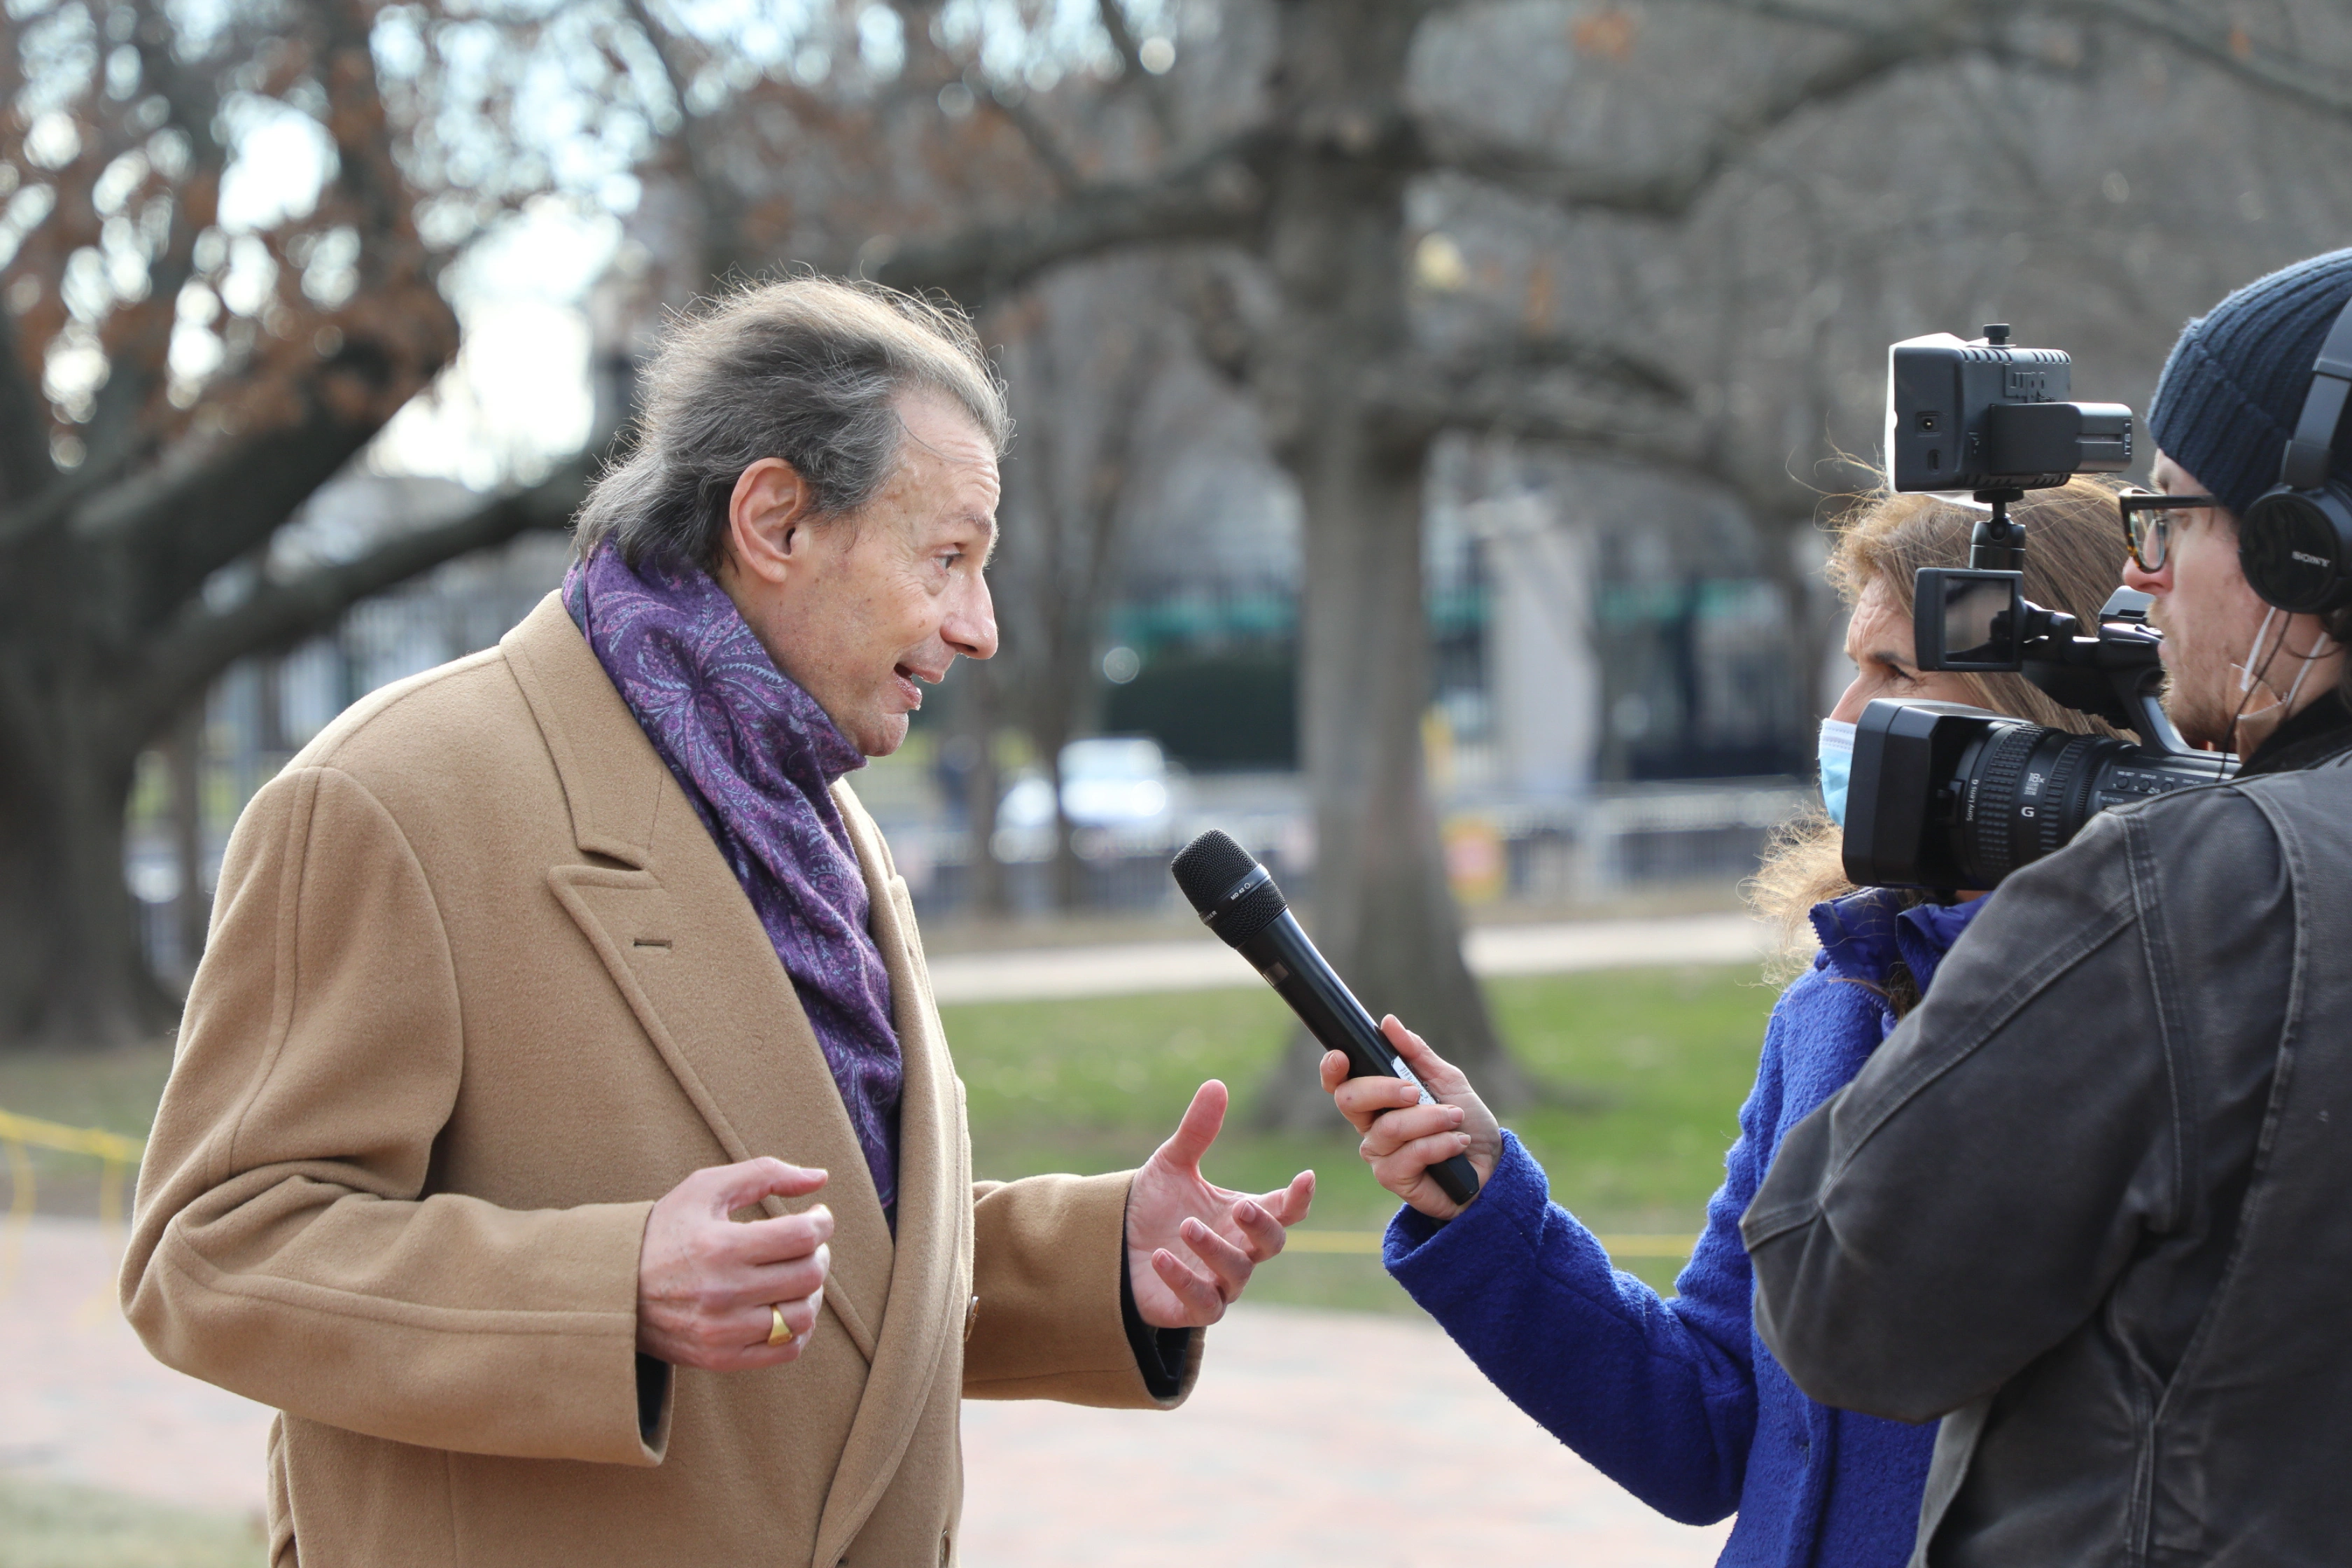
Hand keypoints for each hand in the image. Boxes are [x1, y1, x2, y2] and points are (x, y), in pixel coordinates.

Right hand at [637, 1157, 832, 1370]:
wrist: (614, 1288)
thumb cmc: (666, 1230)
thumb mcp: (705, 1188)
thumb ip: (765, 1173)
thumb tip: (820, 1177)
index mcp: (720, 1246)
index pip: (802, 1236)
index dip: (822, 1223)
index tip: (817, 1217)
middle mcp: (723, 1293)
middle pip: (808, 1275)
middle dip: (819, 1253)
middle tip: (808, 1244)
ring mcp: (722, 1331)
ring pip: (803, 1315)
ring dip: (812, 1291)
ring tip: (796, 1274)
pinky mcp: (721, 1359)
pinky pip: (785, 1350)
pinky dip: (798, 1328)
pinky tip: (785, 1306)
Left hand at [1124, 1080, 1314, 1328]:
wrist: (1113, 1244)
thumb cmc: (1154, 1206)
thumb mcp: (1172, 1164)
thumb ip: (1197, 1131)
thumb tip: (1216, 1084)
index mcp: (1241, 1215)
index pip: (1284, 1209)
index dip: (1299, 1197)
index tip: (1305, 1177)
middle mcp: (1238, 1250)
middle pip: (1272, 1243)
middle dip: (1261, 1226)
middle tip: (1242, 1205)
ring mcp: (1218, 1283)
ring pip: (1237, 1273)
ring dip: (1215, 1250)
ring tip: (1186, 1226)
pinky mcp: (1192, 1309)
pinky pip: (1204, 1304)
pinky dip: (1185, 1282)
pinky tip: (1161, 1258)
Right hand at [1320, 1016, 1501, 1220]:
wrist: (1490, 1161)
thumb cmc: (1464, 1119)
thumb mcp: (1446, 1079)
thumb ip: (1416, 1053)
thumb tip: (1388, 1022)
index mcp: (1376, 1099)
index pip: (1341, 1083)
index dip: (1332, 1069)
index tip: (1341, 1056)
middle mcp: (1370, 1126)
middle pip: (1350, 1100)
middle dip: (1384, 1089)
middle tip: (1417, 1091)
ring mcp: (1379, 1154)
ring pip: (1388, 1127)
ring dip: (1428, 1119)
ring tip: (1454, 1118)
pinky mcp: (1393, 1178)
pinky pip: (1408, 1155)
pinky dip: (1439, 1144)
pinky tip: (1457, 1143)